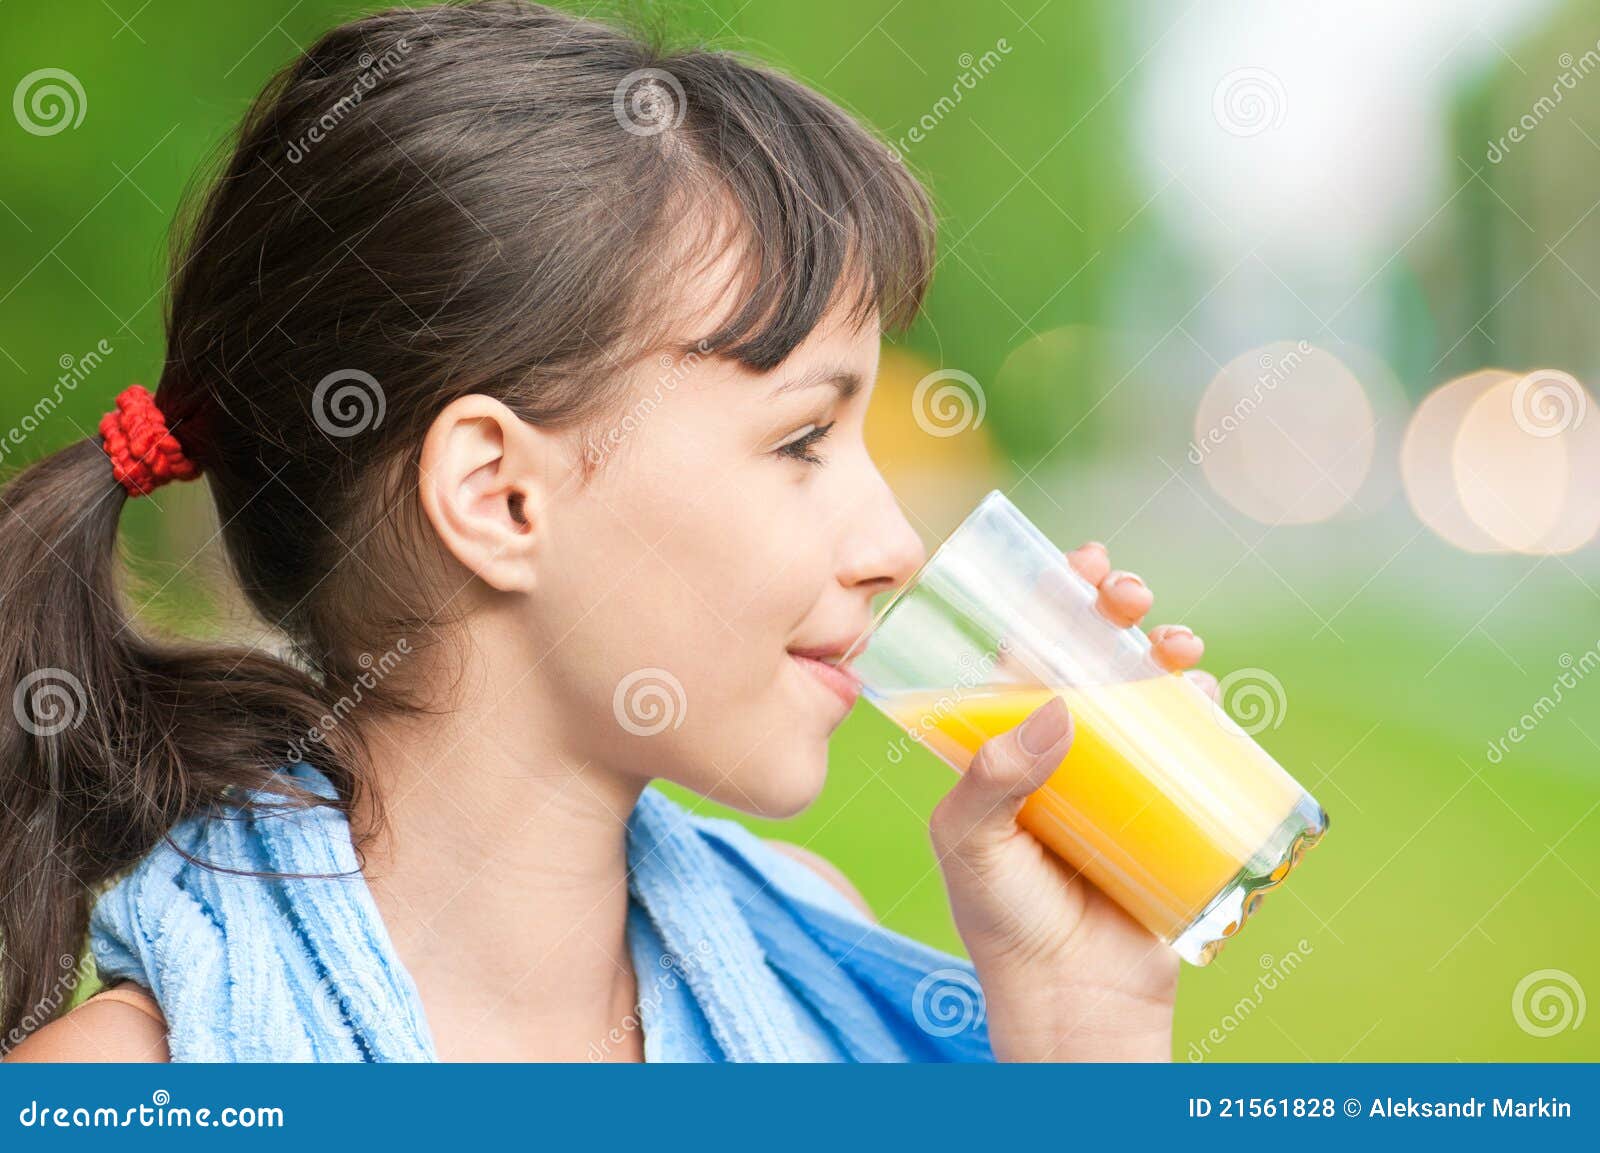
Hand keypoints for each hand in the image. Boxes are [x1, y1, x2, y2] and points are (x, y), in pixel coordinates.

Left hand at [929, 542, 1214, 1061]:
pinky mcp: (1166, 804)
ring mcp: (1116, 773)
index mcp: (1002, 741)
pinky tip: (1202, 687)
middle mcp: (1060, 746)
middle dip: (1111, 608)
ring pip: (1144, 686)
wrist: (1073, 1001)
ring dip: (1162, 645)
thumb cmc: (1003, 921)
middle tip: (1125, 594)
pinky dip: (1202, 702)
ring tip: (1172, 642)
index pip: (1023, 649)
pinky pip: (1190, 739)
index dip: (1048, 598)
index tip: (1076, 564)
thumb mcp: (970, 843)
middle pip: (1089, 654)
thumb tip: (1056, 704)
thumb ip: (994, 778)